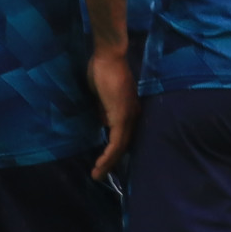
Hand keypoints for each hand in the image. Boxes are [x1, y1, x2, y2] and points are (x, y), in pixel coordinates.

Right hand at [85, 40, 136, 179]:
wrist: (108, 56)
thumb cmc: (103, 70)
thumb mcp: (102, 95)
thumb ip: (104, 109)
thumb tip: (103, 121)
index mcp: (128, 111)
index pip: (124, 136)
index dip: (115, 151)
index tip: (105, 163)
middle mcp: (132, 116)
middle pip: (124, 145)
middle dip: (112, 162)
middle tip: (99, 175)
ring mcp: (128, 117)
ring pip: (121, 147)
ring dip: (108, 163)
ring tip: (97, 175)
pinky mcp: (121, 116)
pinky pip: (116, 142)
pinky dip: (109, 155)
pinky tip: (101, 165)